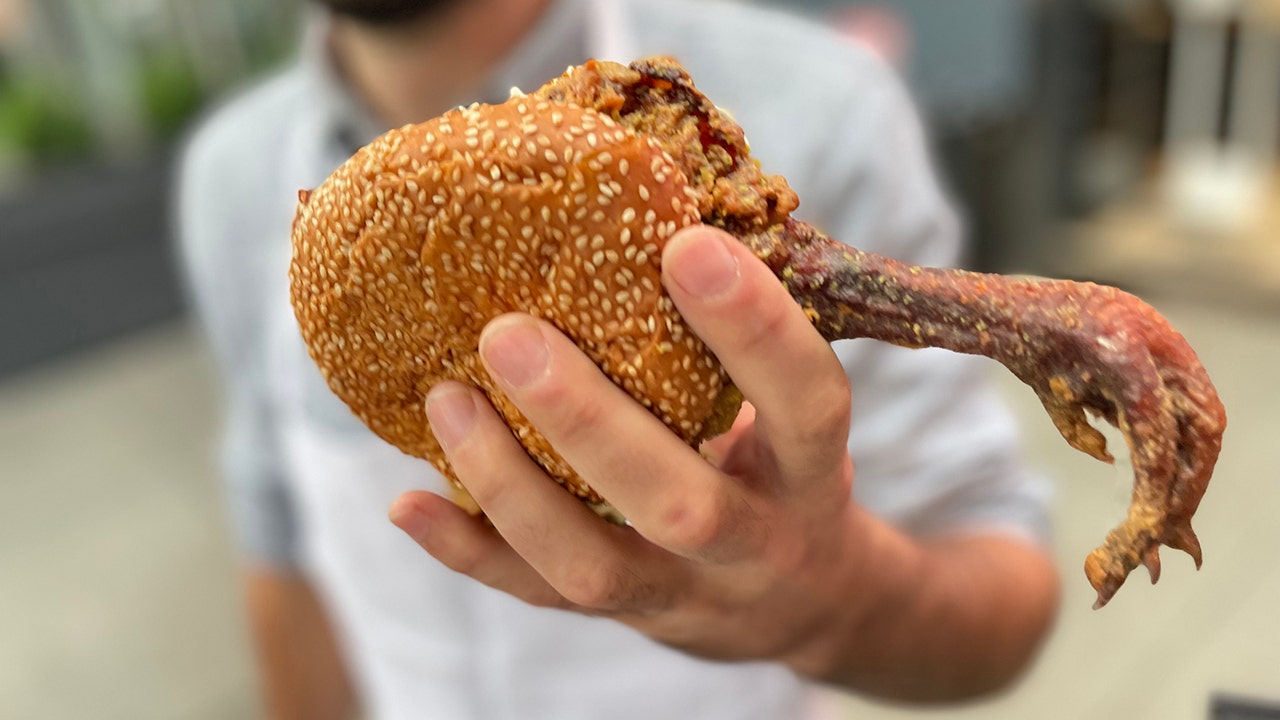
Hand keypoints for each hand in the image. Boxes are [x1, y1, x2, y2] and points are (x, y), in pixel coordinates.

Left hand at [389, 224, 874, 665]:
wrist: (801, 605)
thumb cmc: (786, 468)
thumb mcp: (797, 409)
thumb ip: (744, 339)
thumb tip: (648, 199)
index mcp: (813, 474)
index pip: (807, 403)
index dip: (755, 330)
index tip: (685, 245)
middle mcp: (755, 544)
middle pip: (679, 504)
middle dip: (590, 420)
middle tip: (510, 335)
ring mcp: (683, 593)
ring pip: (594, 564)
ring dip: (511, 483)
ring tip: (448, 397)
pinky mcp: (621, 614)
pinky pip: (537, 595)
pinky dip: (469, 551)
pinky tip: (408, 504)